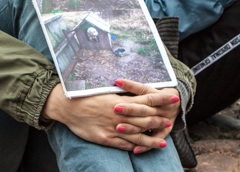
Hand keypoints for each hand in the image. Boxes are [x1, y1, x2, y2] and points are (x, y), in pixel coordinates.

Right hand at [41, 84, 171, 151]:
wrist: (67, 106)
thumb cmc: (84, 95)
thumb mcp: (104, 91)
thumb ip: (119, 94)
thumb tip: (131, 91)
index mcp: (120, 100)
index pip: (146, 99)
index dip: (160, 99)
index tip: (172, 97)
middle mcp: (119, 115)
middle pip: (145, 119)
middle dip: (159, 120)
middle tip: (171, 121)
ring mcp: (113, 128)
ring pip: (137, 135)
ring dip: (151, 138)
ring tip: (163, 141)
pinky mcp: (106, 138)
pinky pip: (123, 144)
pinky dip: (134, 147)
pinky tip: (141, 150)